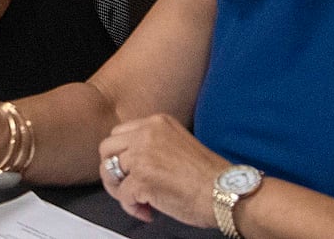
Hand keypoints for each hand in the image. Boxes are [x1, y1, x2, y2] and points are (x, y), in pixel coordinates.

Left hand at [96, 113, 231, 226]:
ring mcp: (142, 155)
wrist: (226, 192)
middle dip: (113, 171)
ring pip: (109, 171)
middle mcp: (146, 133)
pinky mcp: (141, 179)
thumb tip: (132, 163)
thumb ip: (153, 145)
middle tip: (127, 187)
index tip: (134, 172)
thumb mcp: (177, 143)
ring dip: (119, 190)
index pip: (120, 134)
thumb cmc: (208, 176)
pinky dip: (132, 207)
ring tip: (137, 201)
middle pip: (106, 148)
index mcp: (156, 123)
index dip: (123, 156)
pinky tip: (148, 212)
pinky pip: (122, 196)